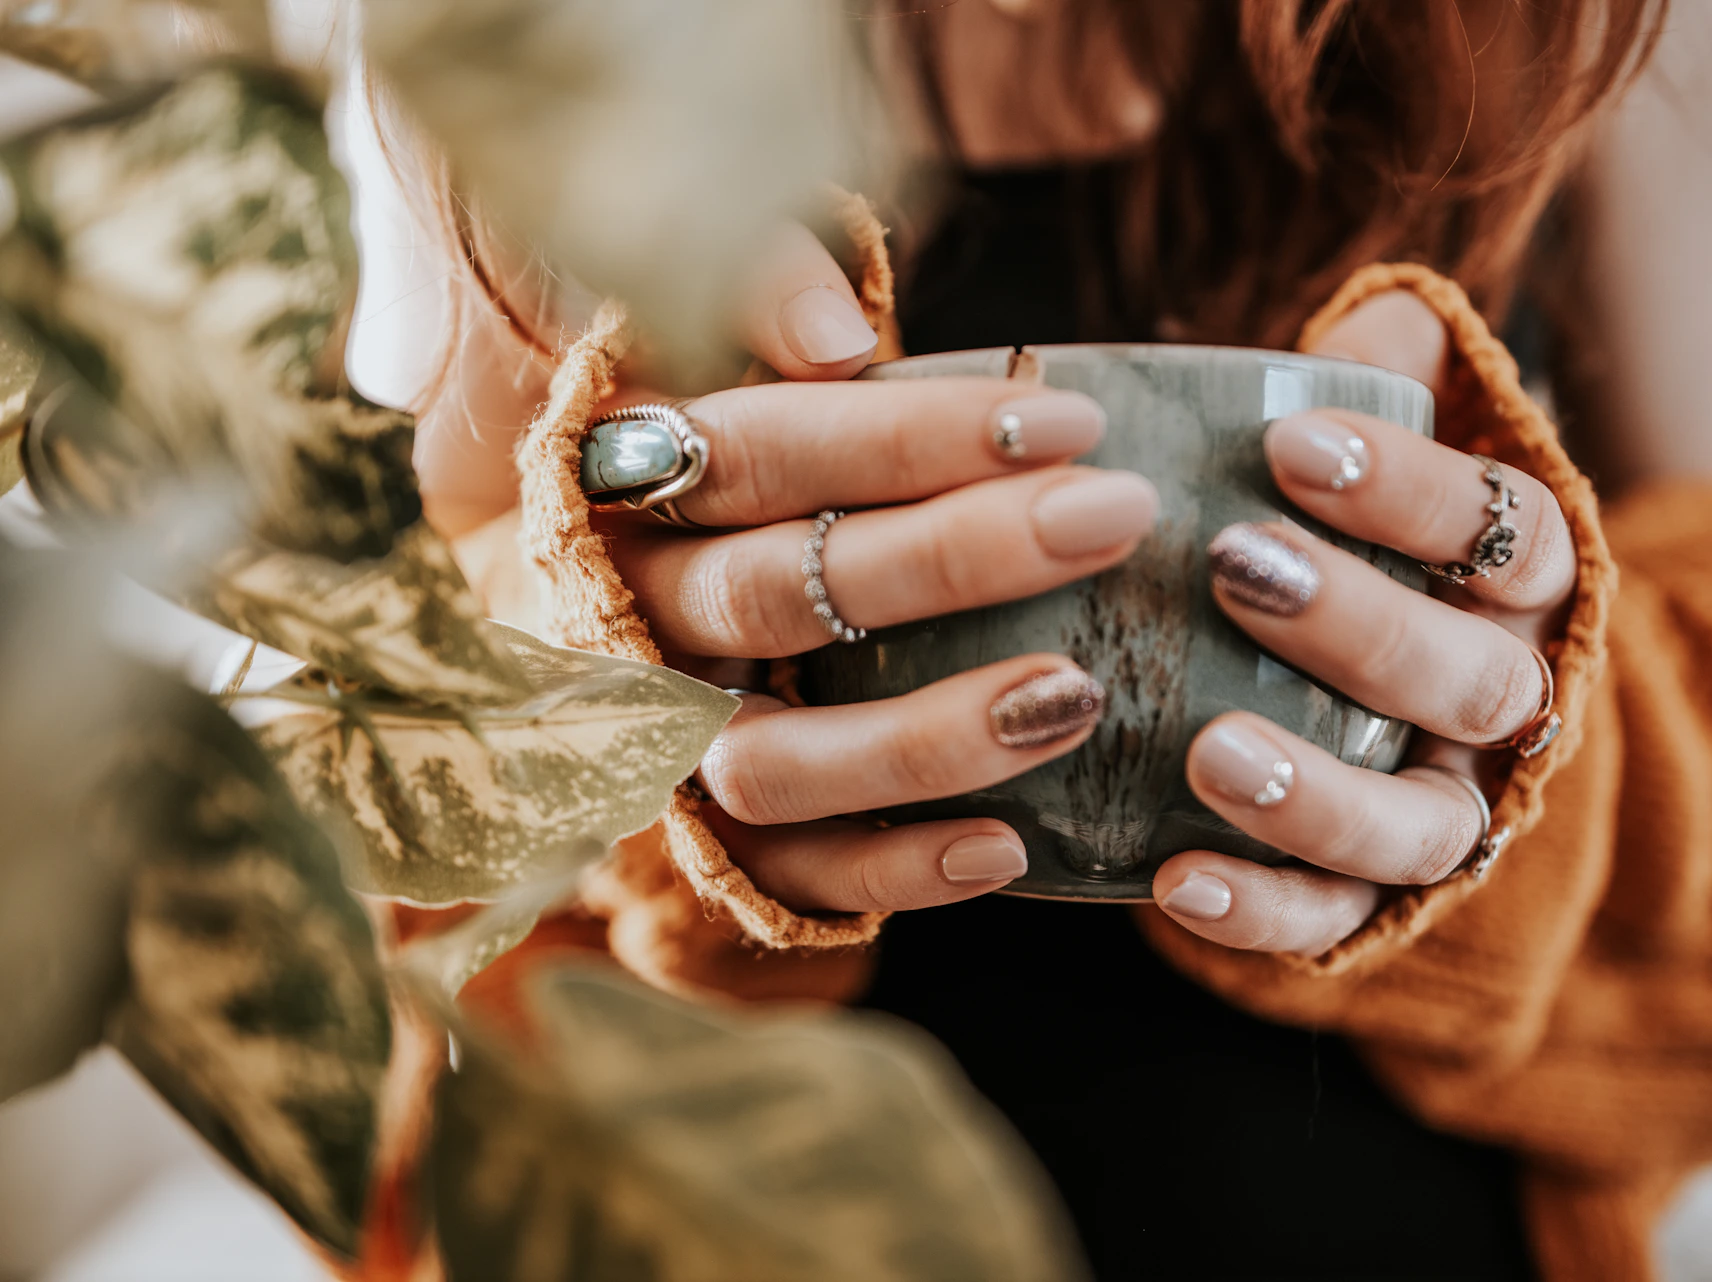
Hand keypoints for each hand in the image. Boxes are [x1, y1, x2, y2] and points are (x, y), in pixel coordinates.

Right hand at [598, 225, 1159, 911]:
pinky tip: (1010, 846)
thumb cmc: (714, 484)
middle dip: (953, 558)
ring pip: (770, 764)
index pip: (758, 452)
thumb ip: (758, 309)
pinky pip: (785, 880)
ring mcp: (662, 746)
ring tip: (1077, 694)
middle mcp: (633, 621)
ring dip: (924, 738)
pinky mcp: (706, 844)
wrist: (575, 625)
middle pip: (775, 598)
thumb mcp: (719, 373)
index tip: (1066, 420)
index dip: (906, 437)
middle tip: (1114, 516)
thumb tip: (833, 329)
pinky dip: (892, 871)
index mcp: (628, 488)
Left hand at [1150, 291, 1575, 954]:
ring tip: (1210, 751)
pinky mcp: (1371, 894)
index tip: (1294, 443)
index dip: (1416, 492)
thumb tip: (1385, 310)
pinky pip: (1338, 921)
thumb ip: (1379, 382)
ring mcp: (1445, 805)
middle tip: (1236, 566)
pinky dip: (1267, 909)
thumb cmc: (1344, 532)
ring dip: (1320, 794)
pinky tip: (1177, 880)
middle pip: (1471, 679)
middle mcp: (1503, 699)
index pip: (1510, 531)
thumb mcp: (1370, 448)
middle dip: (1359, 627)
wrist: (1343, 672)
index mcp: (1518, 583)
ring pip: (1424, 825)